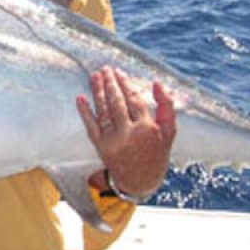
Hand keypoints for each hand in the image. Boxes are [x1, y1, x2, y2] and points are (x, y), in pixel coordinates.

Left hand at [75, 66, 174, 197]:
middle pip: (116, 102)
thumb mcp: (169, 132)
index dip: (125, 84)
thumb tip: (157, 82)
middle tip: (105, 69)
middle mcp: (128, 134)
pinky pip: (91, 126)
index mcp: (147, 129)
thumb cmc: (156, 153)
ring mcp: (113, 140)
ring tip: (94, 76)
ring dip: (97, 91)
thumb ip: (166, 106)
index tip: (119, 72)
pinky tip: (80, 97)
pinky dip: (84, 111)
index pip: (134, 100)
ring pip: (103, 110)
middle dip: (110, 83)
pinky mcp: (100, 147)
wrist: (141, 181)